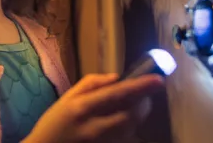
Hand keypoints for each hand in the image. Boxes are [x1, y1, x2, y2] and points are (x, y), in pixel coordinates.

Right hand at [24, 73, 164, 142]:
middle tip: (148, 92)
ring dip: (139, 114)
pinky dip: (131, 125)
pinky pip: (125, 137)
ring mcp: (101, 142)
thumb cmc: (54, 122)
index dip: (140, 87)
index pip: (117, 95)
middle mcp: (94, 127)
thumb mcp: (67, 97)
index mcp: (82, 107)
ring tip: (138, 103)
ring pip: (131, 128)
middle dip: (144, 102)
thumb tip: (116, 77)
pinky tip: (126, 118)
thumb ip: (91, 84)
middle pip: (130, 115)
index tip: (158, 80)